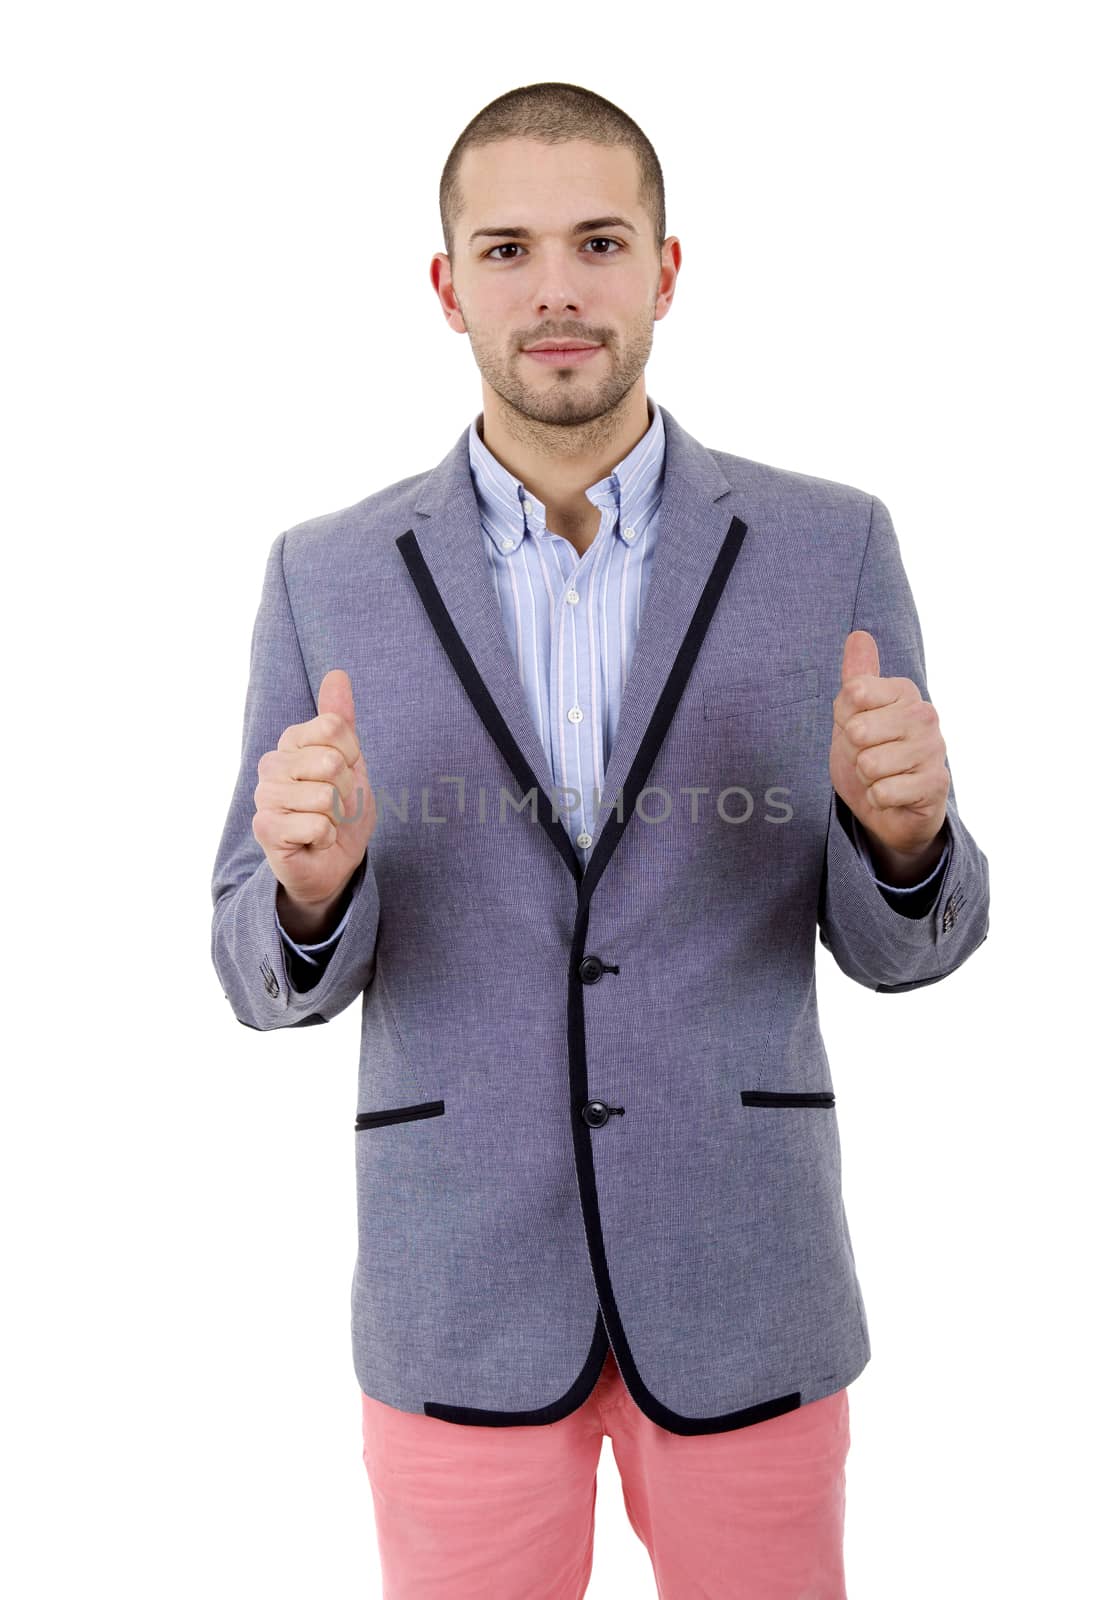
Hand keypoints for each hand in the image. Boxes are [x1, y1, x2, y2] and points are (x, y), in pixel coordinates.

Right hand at [252, 668, 375, 909]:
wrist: (331, 861)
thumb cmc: (339, 810)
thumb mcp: (350, 760)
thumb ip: (340, 719)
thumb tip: (337, 673)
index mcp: (290, 742)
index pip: (333, 727)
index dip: (352, 756)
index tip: (345, 775)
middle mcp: (271, 764)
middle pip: (331, 761)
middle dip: (347, 791)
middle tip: (336, 807)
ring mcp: (264, 796)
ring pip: (325, 796)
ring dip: (337, 817)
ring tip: (325, 824)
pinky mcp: (265, 828)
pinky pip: (316, 825)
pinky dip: (326, 838)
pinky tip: (313, 842)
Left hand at [829, 631, 948, 858]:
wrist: (891, 805)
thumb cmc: (872, 753)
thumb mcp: (853, 714)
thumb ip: (856, 678)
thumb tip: (859, 635)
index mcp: (904, 691)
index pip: (853, 694)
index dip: (844, 719)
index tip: (859, 728)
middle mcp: (924, 715)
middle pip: (858, 730)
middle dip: (854, 752)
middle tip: (870, 756)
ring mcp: (934, 749)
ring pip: (869, 763)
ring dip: (867, 778)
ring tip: (882, 776)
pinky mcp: (936, 784)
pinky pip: (883, 792)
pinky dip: (878, 799)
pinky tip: (893, 795)